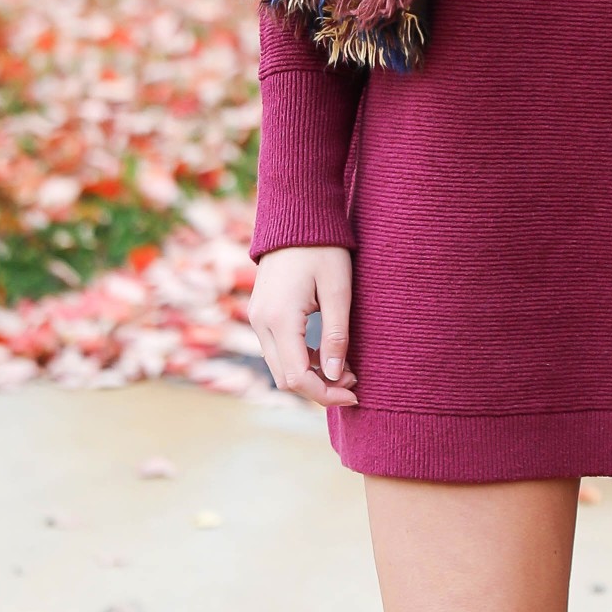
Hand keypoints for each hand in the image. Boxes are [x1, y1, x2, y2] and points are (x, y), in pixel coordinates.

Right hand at [249, 245, 357, 406]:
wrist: (296, 217)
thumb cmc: (323, 249)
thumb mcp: (338, 291)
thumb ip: (336, 335)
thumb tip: (337, 376)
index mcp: (280, 319)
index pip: (297, 377)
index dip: (325, 394)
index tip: (354, 393)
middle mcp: (260, 323)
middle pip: (285, 378)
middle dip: (319, 388)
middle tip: (353, 383)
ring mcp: (257, 318)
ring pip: (280, 366)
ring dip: (310, 375)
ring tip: (346, 368)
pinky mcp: (261, 313)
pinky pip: (277, 350)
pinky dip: (301, 360)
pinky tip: (327, 353)